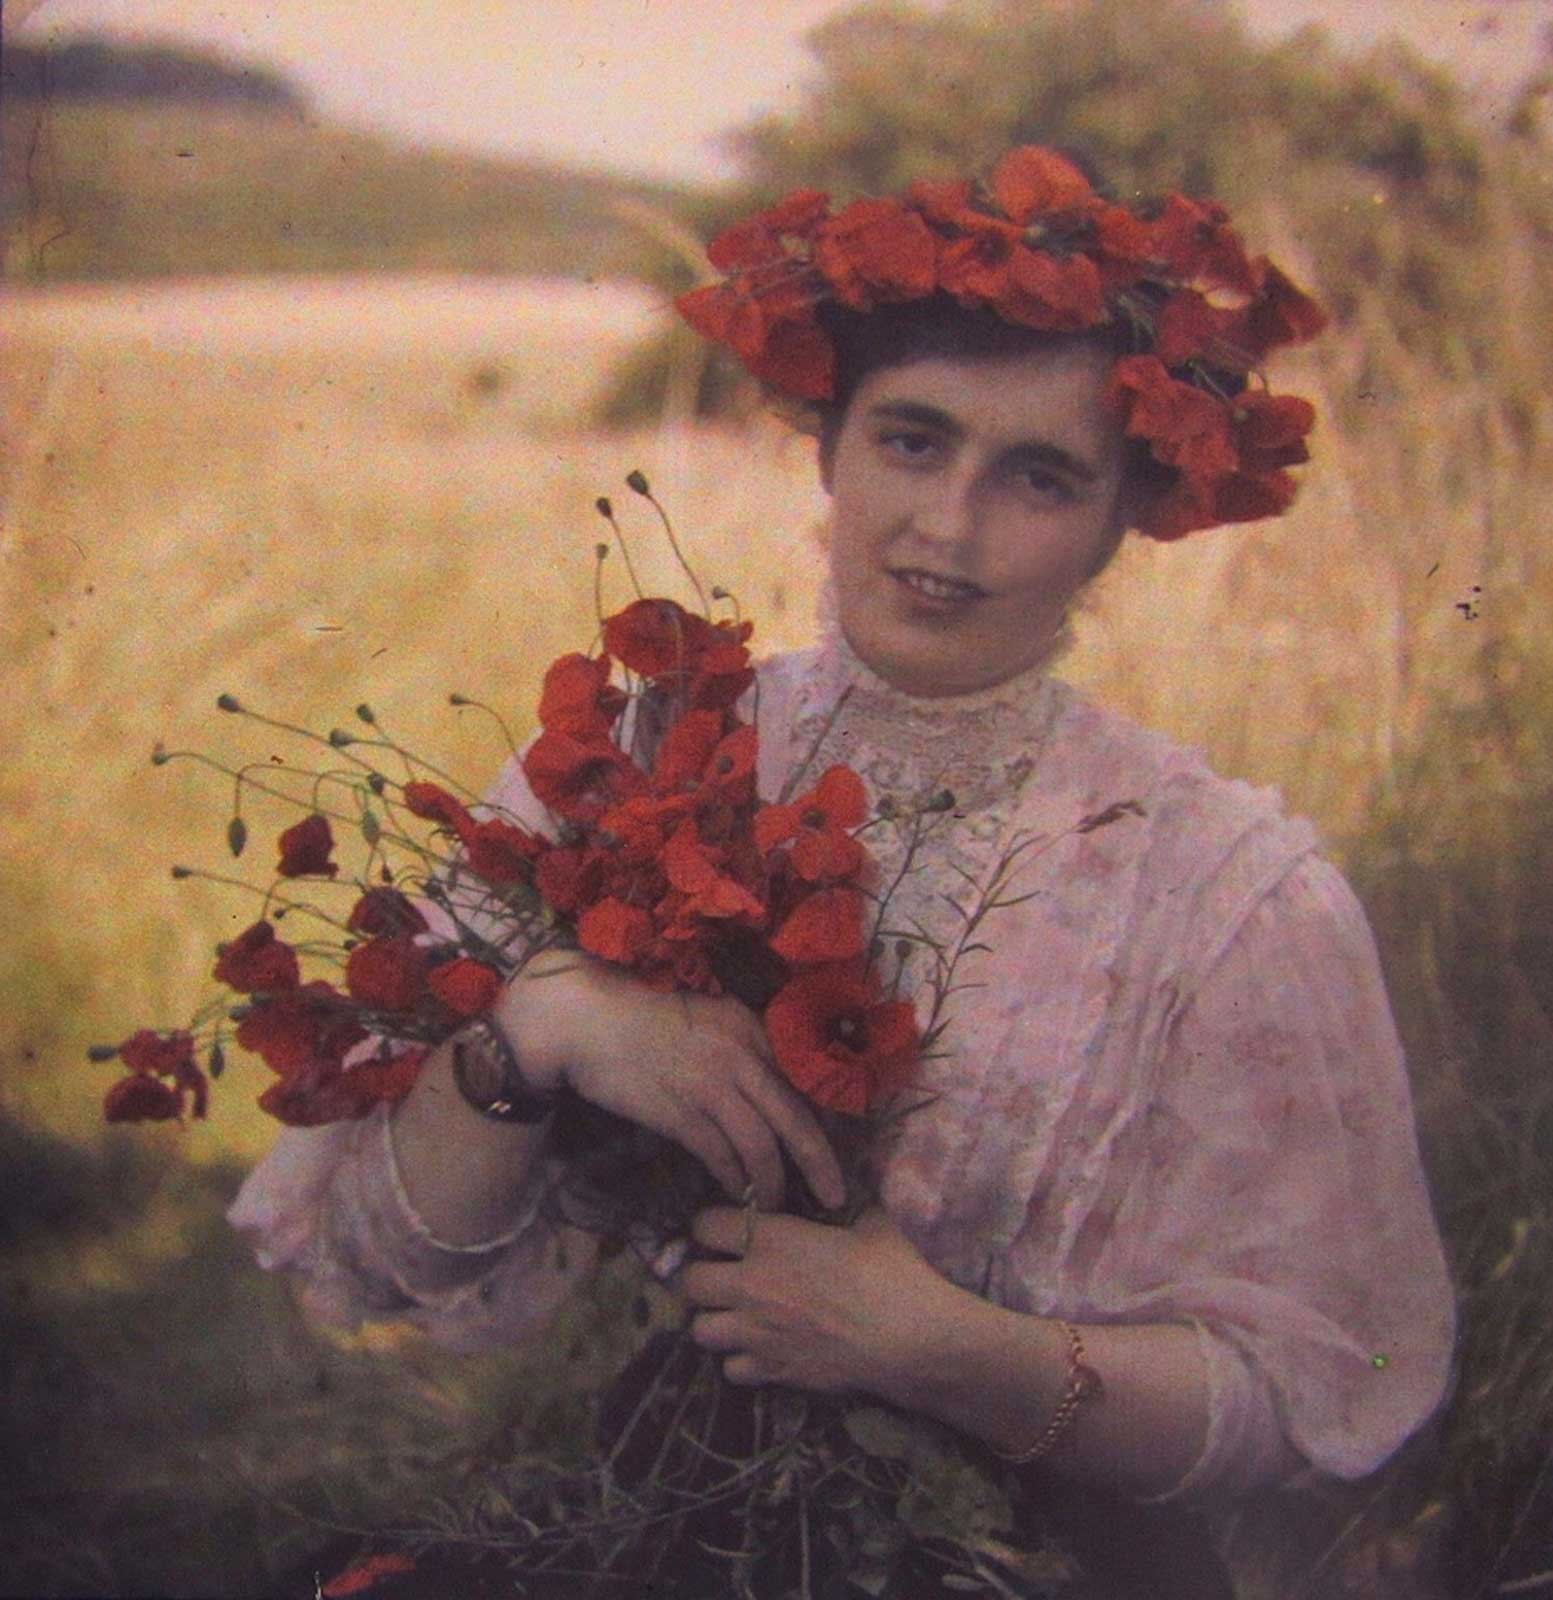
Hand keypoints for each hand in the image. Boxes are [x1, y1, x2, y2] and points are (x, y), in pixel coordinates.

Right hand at [496, 952, 844, 1211]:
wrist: (588, 1021)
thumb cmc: (644, 1015)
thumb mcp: (708, 1016)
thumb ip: (743, 1045)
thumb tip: (771, 1086)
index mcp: (752, 1028)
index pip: (803, 1082)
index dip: (823, 1121)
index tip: (834, 1150)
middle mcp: (741, 1056)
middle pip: (796, 1120)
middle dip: (821, 1165)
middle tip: (837, 1196)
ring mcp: (712, 1087)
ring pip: (762, 1147)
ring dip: (773, 1184)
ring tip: (776, 1206)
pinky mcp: (681, 1114)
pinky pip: (722, 1157)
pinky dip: (734, 1180)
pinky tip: (737, 1194)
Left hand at [681, 1204, 955, 1395]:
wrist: (913, 1338)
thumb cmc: (895, 1271)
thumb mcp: (870, 1221)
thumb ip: (842, 1207)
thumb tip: (843, 1193)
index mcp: (771, 1239)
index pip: (705, 1224)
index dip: (712, 1224)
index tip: (727, 1227)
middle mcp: (752, 1285)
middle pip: (690, 1281)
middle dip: (701, 1274)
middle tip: (723, 1272)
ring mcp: (759, 1333)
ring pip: (700, 1330)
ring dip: (714, 1320)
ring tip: (736, 1314)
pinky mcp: (774, 1371)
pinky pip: (731, 1370)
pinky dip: (740, 1360)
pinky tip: (762, 1348)